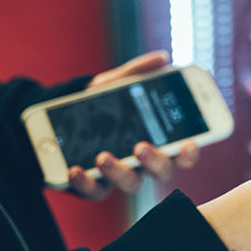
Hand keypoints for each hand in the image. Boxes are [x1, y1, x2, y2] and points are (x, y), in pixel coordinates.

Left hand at [67, 51, 200, 199]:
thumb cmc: (101, 104)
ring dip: (119, 172)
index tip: (189, 145)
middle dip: (155, 161)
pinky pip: (95, 191)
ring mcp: (121, 175)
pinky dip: (86, 183)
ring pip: (131, 183)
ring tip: (102, 156)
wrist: (61, 120)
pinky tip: (74, 169)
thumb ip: (138, 72)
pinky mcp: (95, 185)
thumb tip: (162, 58)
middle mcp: (145, 161)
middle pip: (162, 171)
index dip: (190, 152)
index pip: (183, 151)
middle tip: (141, 147)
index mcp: (159, 139)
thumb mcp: (116, 84)